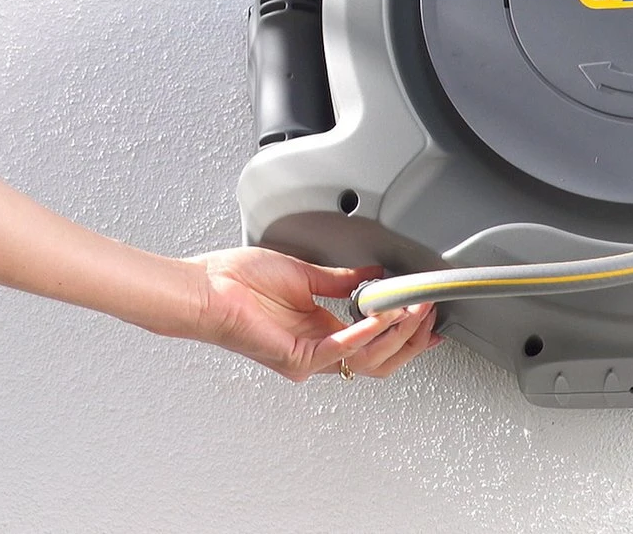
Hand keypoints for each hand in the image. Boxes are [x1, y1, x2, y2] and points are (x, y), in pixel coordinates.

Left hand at [184, 247, 440, 380]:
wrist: (204, 289)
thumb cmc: (237, 282)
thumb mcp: (303, 274)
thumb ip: (340, 279)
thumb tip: (370, 273)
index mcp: (321, 331)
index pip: (375, 342)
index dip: (407, 333)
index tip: (429, 315)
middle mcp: (318, 351)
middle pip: (380, 358)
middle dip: (411, 336)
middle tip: (429, 309)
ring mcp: (308, 358)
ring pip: (368, 358)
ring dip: (396, 332)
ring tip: (413, 307)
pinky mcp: (296, 356)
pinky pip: (341, 349)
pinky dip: (366, 332)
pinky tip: (381, 315)